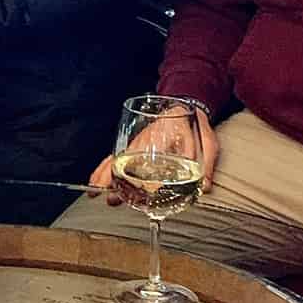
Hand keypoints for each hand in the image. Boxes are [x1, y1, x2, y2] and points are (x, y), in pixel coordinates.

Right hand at [89, 108, 219, 197]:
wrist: (186, 106)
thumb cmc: (195, 125)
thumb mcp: (207, 144)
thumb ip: (206, 165)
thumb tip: (204, 188)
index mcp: (159, 139)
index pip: (143, 157)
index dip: (140, 176)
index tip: (141, 194)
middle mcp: (143, 142)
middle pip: (123, 159)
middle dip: (112, 178)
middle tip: (107, 196)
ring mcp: (137, 144)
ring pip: (115, 158)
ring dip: (104, 175)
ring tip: (95, 192)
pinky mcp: (136, 148)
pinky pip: (117, 157)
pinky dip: (106, 168)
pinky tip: (102, 181)